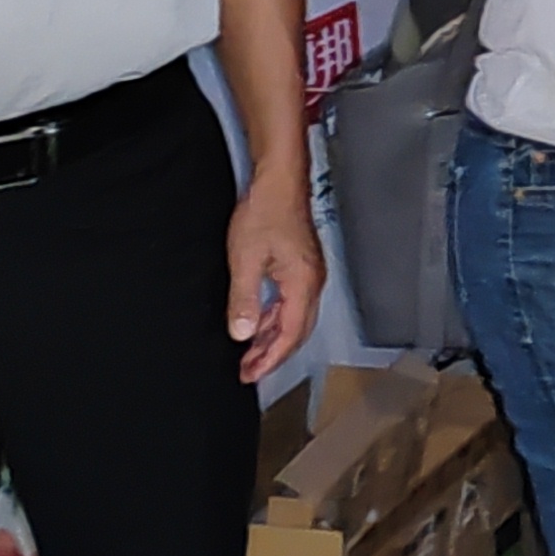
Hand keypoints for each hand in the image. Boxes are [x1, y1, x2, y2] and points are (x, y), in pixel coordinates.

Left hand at [226, 174, 323, 382]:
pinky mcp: (302, 267)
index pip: (289, 334)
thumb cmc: (265, 212)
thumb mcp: (245, 259)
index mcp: (302, 284)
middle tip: (249, 371)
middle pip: (297, 331)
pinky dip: (276, 319)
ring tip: (250, 353)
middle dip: (273, 354)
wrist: (279, 182)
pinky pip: (292, 304)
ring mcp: (310, 275)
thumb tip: (242, 333)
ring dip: (273, 338)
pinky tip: (259, 322)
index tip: (250, 373)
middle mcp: (312, 283)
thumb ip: (244, 299)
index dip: (269, 358)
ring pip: (295, 319)